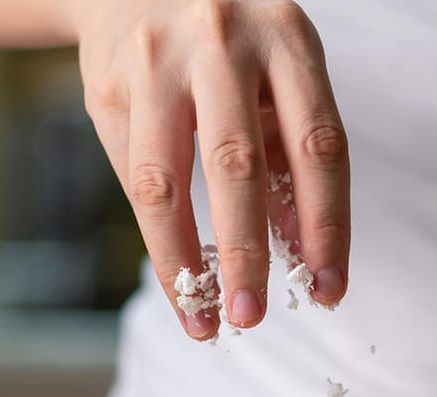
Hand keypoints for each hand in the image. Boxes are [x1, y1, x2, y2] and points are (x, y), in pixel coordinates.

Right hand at [73, 0, 349, 338]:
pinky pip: (133, 176)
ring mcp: (155, 61)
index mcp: (285, 38)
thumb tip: (306, 256)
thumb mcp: (278, 73)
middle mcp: (219, 42)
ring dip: (183, 260)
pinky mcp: (106, 85)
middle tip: (252, 316)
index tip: (329, 289)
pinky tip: (177, 270)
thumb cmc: (230, 44)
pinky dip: (157, 232)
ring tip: (202, 318)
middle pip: (236, 165)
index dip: (328, 227)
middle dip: (246, 253)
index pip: (318, 147)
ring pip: (166, 181)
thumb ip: (292, 153)